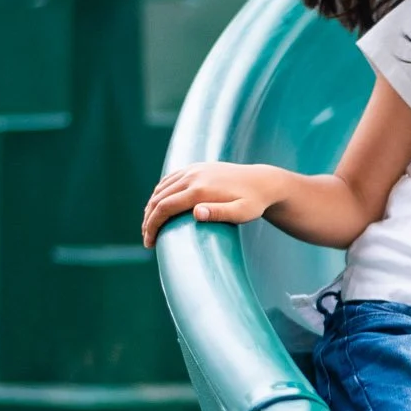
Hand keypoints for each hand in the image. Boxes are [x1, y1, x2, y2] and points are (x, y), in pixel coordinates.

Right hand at [141, 161, 284, 247]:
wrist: (262, 181)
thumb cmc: (254, 202)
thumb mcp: (242, 213)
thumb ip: (220, 213)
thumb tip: (197, 213)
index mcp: (200, 189)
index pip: (165, 206)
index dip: (152, 225)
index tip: (149, 242)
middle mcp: (192, 176)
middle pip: (158, 198)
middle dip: (148, 219)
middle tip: (147, 239)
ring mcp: (193, 170)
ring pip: (161, 188)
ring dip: (151, 207)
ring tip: (150, 226)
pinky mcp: (195, 168)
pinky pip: (170, 180)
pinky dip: (159, 193)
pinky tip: (159, 206)